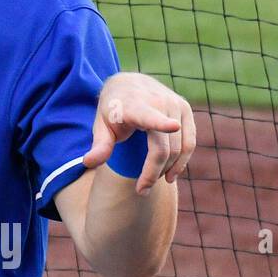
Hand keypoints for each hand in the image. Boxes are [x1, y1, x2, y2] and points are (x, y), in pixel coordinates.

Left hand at [83, 72, 196, 195]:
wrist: (129, 85)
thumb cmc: (113, 110)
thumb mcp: (101, 125)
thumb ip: (99, 146)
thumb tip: (88, 163)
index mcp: (135, 104)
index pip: (149, 116)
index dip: (161, 122)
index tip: (173, 127)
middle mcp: (159, 101)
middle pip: (162, 148)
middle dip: (153, 173)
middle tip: (141, 191)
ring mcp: (175, 104)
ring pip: (178, 148)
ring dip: (168, 170)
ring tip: (152, 182)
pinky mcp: (186, 110)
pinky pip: (189, 143)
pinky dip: (182, 161)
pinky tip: (171, 174)